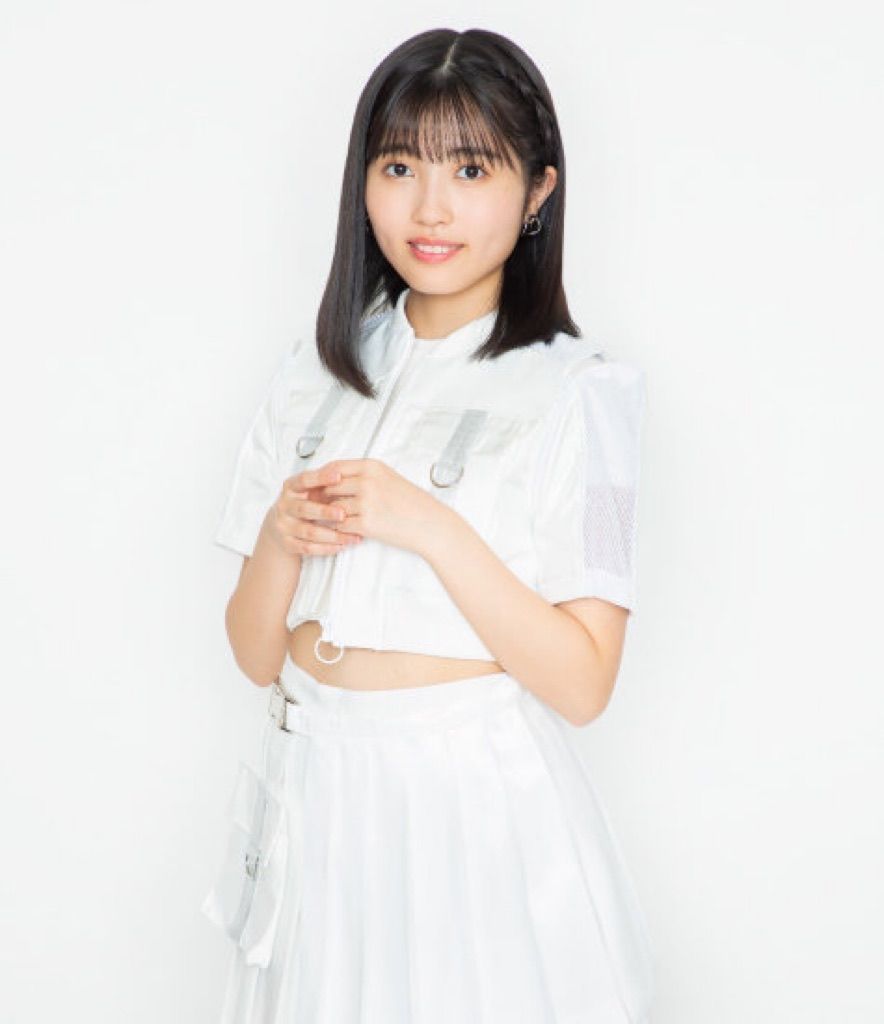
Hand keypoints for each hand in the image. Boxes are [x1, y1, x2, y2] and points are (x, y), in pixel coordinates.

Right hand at [265, 465, 364, 556]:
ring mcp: (284, 526)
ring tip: (352, 536)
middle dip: (324, 512)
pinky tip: (342, 546)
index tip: (338, 476)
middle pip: (304, 509)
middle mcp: (284, 506)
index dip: (320, 477)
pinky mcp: (288, 543)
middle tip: (343, 514)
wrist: (280, 526)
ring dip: (332, 535)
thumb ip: (323, 483)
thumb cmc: (303, 502)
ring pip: (309, 532)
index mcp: (290, 488)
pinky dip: (326, 548)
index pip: (303, 480)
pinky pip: (308, 548)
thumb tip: (346, 472)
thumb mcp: (308, 490)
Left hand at [313, 457, 453, 555]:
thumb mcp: (387, 477)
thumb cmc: (411, 502)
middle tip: (328, 506)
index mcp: (372, 467)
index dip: (322, 478)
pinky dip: (343, 529)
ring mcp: (366, 502)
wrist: (429, 524)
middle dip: (326, 498)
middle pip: (329, 488)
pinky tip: (354, 529)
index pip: (334, 468)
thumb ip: (362, 475)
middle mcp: (367, 482)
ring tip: (346, 519)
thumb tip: (332, 479)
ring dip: (335, 516)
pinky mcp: (366, 523)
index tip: (320, 487)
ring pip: (333, 508)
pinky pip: (340, 526)